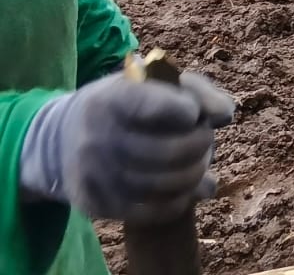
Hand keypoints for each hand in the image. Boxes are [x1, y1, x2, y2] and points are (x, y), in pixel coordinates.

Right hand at [18, 69, 234, 223]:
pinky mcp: (95, 204)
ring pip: (162, 186)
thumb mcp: (156, 83)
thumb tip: (225, 116)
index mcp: (112, 99)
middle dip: (201, 146)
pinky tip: (186, 188)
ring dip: (194, 175)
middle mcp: (97, 138)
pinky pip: (149, 212)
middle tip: (206, 139)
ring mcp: (93, 174)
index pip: (155, 106)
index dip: (187, 110)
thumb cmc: (128, 104)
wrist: (65, 138)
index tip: (193, 113)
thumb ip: (197, 91)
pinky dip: (178, 201)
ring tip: (199, 162)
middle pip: (169, 153)